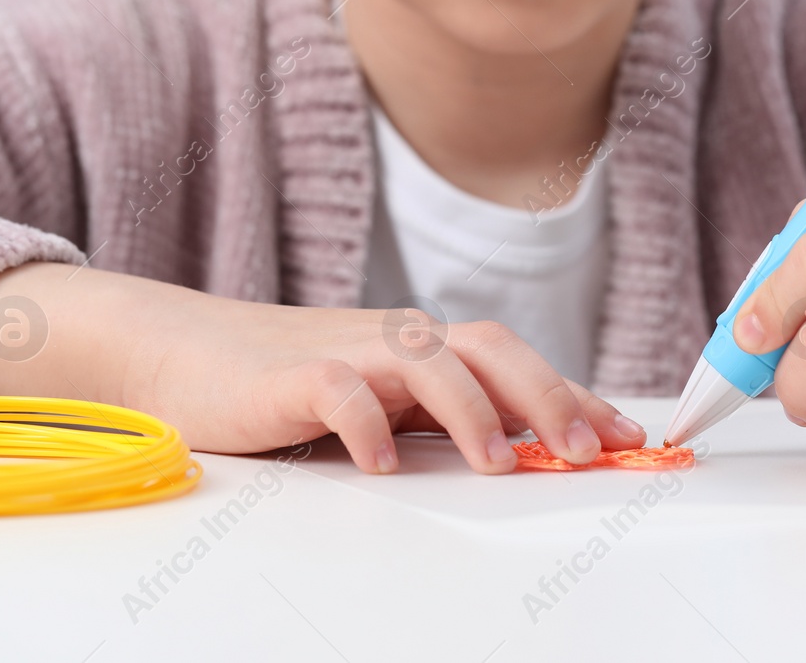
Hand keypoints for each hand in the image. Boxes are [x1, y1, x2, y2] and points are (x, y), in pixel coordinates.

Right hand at [128, 295, 646, 474]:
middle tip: (587, 450)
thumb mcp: (377, 402)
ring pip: (427, 361)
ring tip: (503, 462)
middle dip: (547, 395)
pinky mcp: (287, 376)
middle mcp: (394, 342)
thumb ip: (438, 418)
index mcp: (422, 350)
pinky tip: (382, 464)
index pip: (514, 362)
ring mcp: (343, 351)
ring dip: (473, 410)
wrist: (178, 351)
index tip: (626, 436)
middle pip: (487, 349)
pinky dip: (365, 423)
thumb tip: (525, 450)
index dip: (573, 394)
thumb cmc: (284, 382)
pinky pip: (336, 390)